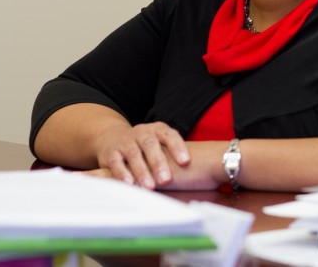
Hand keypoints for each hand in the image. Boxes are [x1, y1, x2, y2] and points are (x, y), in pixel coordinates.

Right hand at [88, 140, 226, 190]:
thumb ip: (176, 154)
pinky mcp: (111, 152)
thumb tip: (206, 170)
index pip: (170, 135)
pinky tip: (129, 184)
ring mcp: (126, 141)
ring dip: (141, 171)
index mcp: (158, 130)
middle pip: (151, 145)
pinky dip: (122, 173)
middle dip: (159, 163)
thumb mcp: (162, 144)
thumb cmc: (147, 146)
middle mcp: (142, 133)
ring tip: (150, 187)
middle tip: (166, 180)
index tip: (186, 162)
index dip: (178, 147)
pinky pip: (116, 162)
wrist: (113, 137)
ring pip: (133, 154)